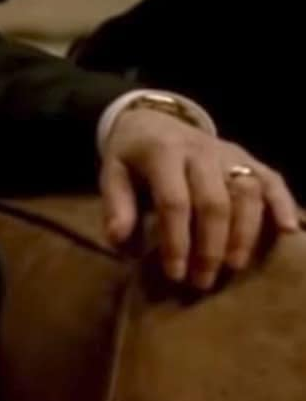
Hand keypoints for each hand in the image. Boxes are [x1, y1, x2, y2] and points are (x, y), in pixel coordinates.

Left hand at [101, 107, 299, 289]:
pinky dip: (284, 203)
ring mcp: (229, 153)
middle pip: (214, 202)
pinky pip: (272, 179)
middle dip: (210, 246)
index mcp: (163, 153)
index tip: (175, 273)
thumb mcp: (112, 172)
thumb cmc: (132, 155)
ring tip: (234, 265)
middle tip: (203, 280)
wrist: (153, 120)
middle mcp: (201, 151)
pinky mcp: (248, 157)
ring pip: (247, 193)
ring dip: (244, 233)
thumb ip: (117, 205)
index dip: (176, 241)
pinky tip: (291, 230)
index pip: (174, 202)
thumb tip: (117, 240)